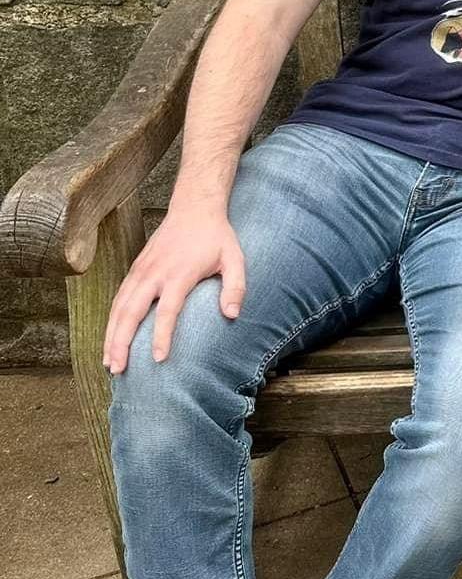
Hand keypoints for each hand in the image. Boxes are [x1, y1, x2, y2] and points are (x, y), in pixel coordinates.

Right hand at [103, 206, 245, 374]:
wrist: (194, 208)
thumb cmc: (216, 238)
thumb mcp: (235, 259)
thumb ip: (235, 287)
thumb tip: (232, 315)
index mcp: (179, 274)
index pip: (167, 311)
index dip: (162, 336)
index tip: (159, 359)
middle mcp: (154, 274)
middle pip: (131, 312)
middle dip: (122, 342)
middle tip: (117, 369)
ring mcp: (141, 271)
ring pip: (119, 308)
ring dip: (111, 335)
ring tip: (108, 363)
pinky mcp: (135, 269)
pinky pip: (118, 299)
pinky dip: (111, 321)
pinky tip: (109, 339)